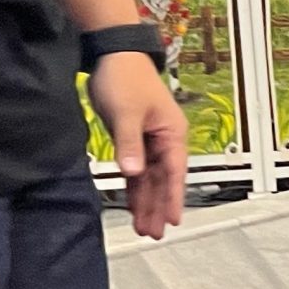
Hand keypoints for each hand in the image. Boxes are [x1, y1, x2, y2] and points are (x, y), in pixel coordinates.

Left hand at [90, 53, 187, 240]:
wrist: (113, 56)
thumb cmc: (125, 78)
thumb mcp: (126, 112)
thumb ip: (130, 144)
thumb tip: (134, 172)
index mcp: (172, 133)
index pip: (174, 172)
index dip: (174, 197)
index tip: (173, 219)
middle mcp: (164, 140)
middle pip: (164, 180)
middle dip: (159, 206)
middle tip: (154, 232)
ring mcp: (149, 141)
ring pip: (150, 179)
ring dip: (147, 201)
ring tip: (144, 227)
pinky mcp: (133, 140)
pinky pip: (136, 170)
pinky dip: (134, 188)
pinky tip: (132, 205)